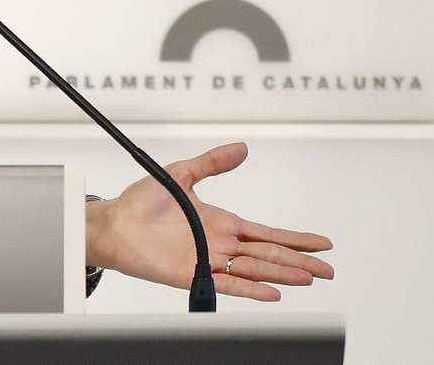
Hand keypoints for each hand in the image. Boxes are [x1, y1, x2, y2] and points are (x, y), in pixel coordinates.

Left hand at [86, 142, 333, 300]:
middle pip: (268, 254)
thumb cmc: (140, 202)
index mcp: (221, 223)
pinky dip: (250, 289)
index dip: (295, 239)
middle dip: (300, 261)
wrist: (112, 222)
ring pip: (254, 269)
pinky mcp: (191, 273)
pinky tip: (272, 293)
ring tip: (309, 279)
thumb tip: (241, 148)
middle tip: (328, 270)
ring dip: (282, 274)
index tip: (322, 244)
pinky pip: (226, 284)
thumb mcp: (180, 174)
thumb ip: (212, 163)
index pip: (266, 233)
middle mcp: (219, 244)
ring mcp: (207, 260)